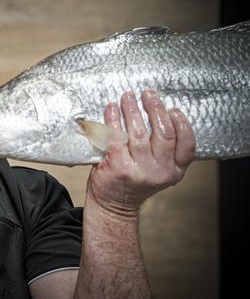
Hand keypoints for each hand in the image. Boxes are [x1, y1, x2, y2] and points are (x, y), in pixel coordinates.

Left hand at [87, 89, 195, 216]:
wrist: (113, 204)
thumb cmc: (134, 181)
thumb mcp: (158, 170)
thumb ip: (163, 150)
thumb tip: (157, 112)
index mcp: (174, 170)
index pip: (187, 144)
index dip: (182, 123)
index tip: (173, 109)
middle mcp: (159, 171)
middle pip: (164, 133)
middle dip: (156, 108)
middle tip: (148, 94)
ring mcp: (138, 169)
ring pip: (139, 132)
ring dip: (132, 109)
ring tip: (128, 97)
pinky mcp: (118, 166)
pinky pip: (116, 136)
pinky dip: (113, 119)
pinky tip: (111, 108)